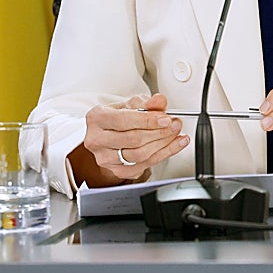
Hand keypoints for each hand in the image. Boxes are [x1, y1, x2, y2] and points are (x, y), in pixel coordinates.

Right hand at [69, 93, 188, 187]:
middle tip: (174, 125)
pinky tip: (172, 146)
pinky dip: (162, 155)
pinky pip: (144, 166)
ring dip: (163, 145)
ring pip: (139, 155)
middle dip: (159, 132)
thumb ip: (147, 103)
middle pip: (133, 140)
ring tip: (175, 134)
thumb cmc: (119, 117)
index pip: (124, 120)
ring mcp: (106, 158)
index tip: (166, 119)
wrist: (110, 134)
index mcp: (97, 118)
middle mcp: (97, 140)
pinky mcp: (117, 171)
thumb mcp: (131, 104)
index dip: (148, 120)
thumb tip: (159, 101)